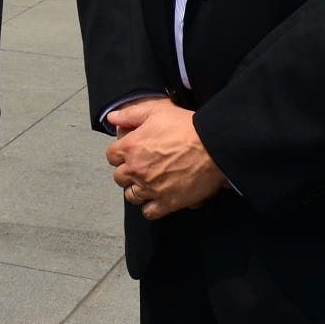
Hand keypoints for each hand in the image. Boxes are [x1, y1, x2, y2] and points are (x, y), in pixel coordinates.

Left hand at [107, 102, 225, 219]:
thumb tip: (111, 117)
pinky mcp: (167, 202)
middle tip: (140, 167)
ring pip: (131, 196)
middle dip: (127, 172)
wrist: (213, 145)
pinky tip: (157, 198)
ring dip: (137, 190)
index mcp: (131, 147)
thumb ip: (130, 114)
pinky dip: (150, 207)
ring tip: (148, 183)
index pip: (111, 156)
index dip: (120, 154)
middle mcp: (136, 170)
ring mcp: (150, 188)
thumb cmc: (186, 126)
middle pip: (119, 178)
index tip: (130, 153)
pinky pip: (149, 212)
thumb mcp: (156, 111)